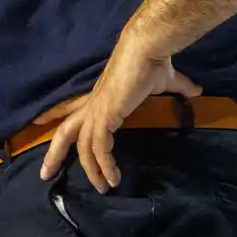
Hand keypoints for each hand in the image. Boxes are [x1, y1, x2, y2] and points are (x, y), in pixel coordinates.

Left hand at [38, 34, 200, 192]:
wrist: (146, 48)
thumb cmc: (152, 61)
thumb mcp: (166, 79)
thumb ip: (178, 86)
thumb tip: (196, 90)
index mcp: (100, 97)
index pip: (73, 113)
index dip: (56, 120)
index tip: (40, 128)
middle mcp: (93, 105)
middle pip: (65, 132)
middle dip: (53, 154)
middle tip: (44, 175)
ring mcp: (97, 110)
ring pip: (82, 146)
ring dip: (91, 170)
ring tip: (104, 188)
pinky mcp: (105, 115)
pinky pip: (99, 147)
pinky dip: (105, 164)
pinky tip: (113, 176)